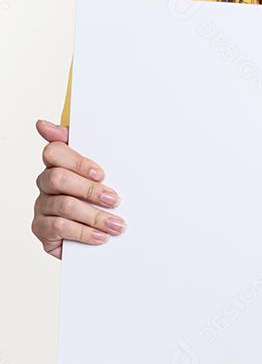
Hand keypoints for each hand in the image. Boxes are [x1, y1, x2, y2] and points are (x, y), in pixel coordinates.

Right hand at [31, 119, 126, 259]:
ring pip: (64, 205)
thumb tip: (49, 124)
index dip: (77, 162)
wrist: (101, 239)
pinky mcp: (41, 229)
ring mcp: (42, 206)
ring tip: (117, 225)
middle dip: (90, 189)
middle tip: (114, 200)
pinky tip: (101, 237)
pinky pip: (59, 227)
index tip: (101, 173)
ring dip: (95, 215)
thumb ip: (90, 148)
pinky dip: (84, 232)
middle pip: (58, 178)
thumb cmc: (100, 199)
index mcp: (58, 165)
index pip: (54, 151)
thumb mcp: (103, 174)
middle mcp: (46, 183)